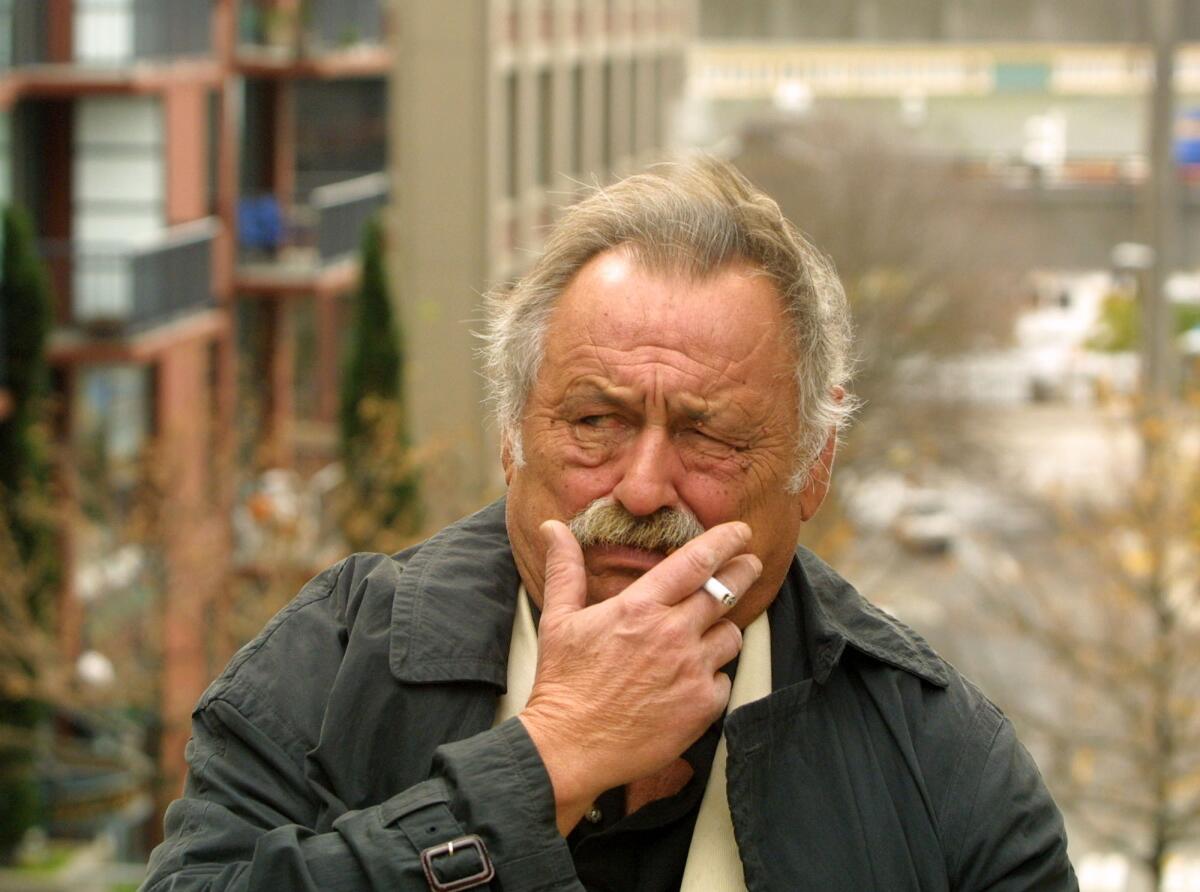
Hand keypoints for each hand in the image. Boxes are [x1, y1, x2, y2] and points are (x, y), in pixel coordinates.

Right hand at [518, 519, 761, 834]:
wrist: (571, 747)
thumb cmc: (563, 682)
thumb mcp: (558, 619)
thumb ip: (565, 568)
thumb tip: (553, 527)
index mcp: (641, 607)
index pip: (697, 561)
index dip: (725, 541)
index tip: (740, 531)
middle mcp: (673, 634)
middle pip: (727, 591)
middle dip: (744, 571)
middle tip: (751, 564)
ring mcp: (692, 671)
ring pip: (731, 635)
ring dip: (723, 629)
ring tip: (708, 633)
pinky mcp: (703, 706)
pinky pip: (724, 678)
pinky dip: (713, 675)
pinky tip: (691, 680)